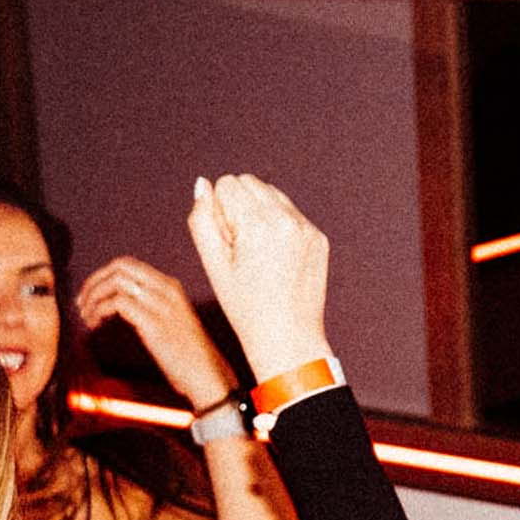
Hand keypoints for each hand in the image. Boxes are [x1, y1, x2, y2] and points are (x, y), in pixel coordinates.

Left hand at [75, 255, 236, 408]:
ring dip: (94, 298)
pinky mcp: (154, 324)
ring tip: (87, 317)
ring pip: (116, 282)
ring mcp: (161, 305)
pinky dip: (100, 312)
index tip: (90, 294)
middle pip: (119, 267)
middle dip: (94, 282)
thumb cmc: (187, 356)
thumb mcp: (170, 322)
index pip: (128, 265)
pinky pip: (118, 304)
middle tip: (82, 303)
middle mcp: (166, 289)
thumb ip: (149, 307)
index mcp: (170, 286)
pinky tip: (96, 326)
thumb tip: (119, 304)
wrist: (208, 375)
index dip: (103, 276)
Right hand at [184, 173, 332, 383]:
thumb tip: (203, 184)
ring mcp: (306, 227)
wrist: (288, 338)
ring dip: (258, 212)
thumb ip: (202, 220)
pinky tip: (275, 258)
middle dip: (238, 206)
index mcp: (258, 224)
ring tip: (257, 252)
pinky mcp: (318, 236)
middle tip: (240, 248)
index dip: (219, 212)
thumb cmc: (245, 306)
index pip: (226, 183)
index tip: (227, 244)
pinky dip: (278, 226)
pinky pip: (290, 212)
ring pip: (271, 193)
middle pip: (249, 182)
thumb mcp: (213, 265)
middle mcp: (286, 219)